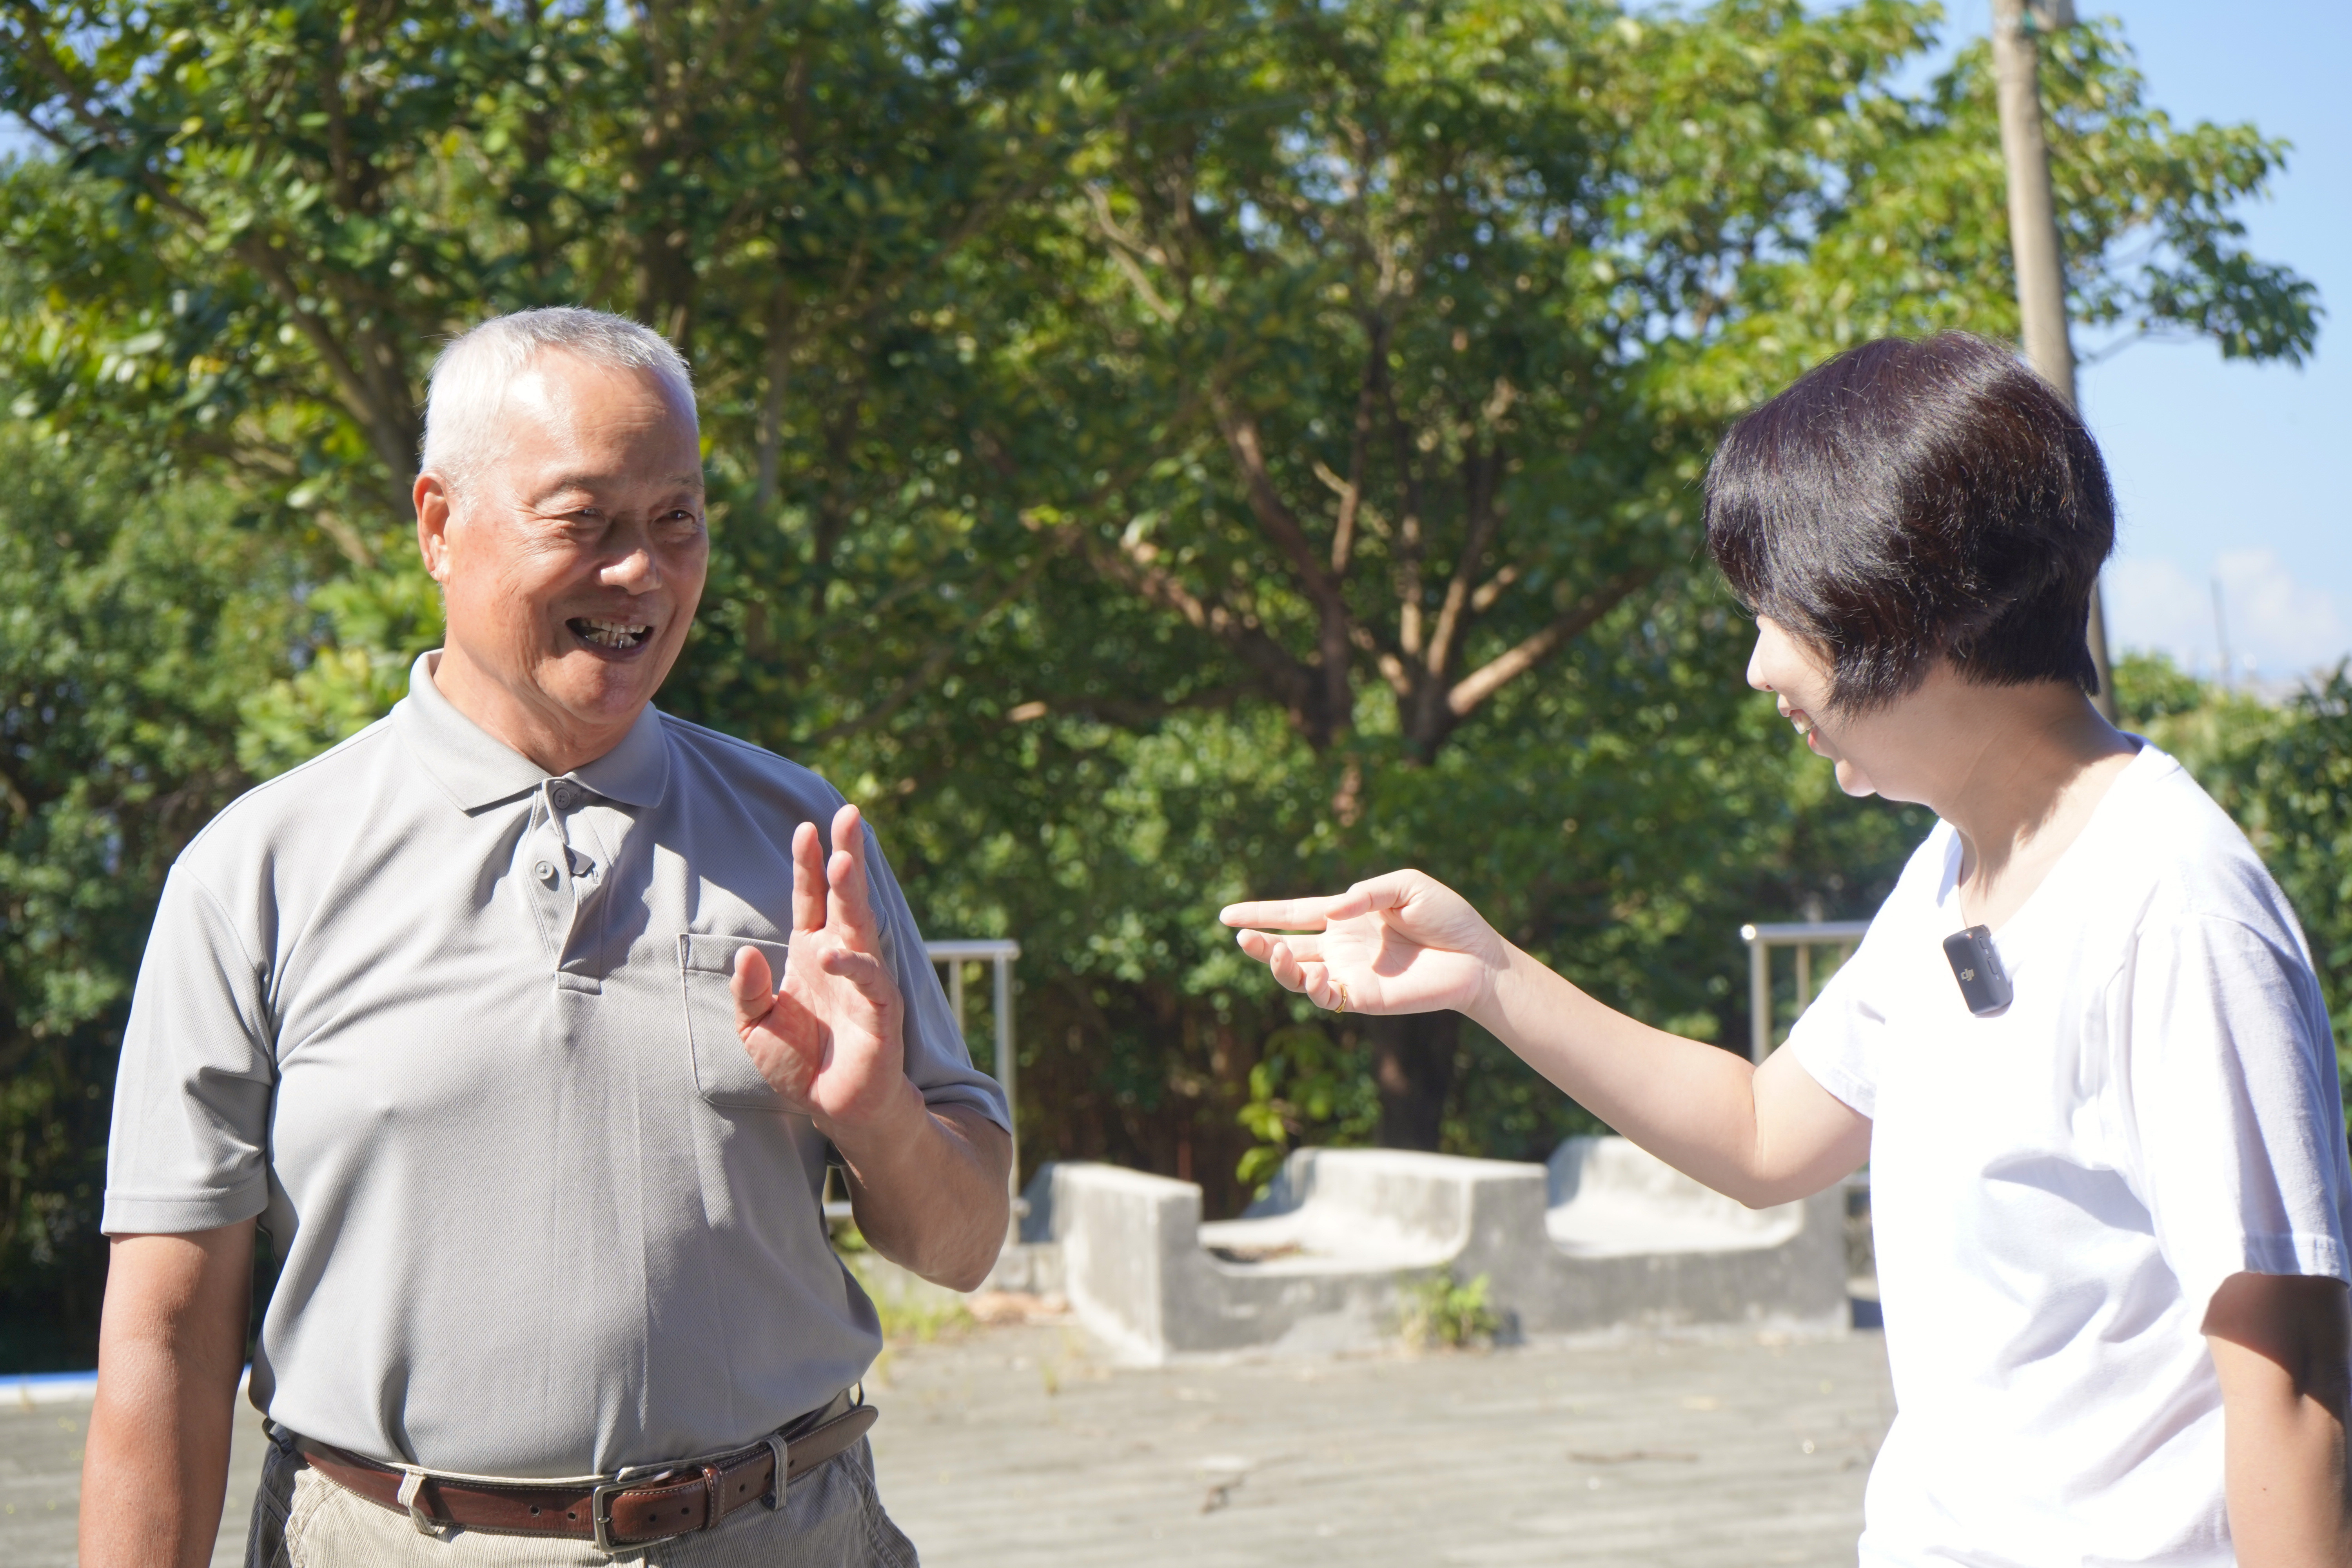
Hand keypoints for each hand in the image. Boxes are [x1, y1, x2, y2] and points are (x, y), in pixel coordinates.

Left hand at [731, 803, 914, 1133]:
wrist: (834, 1108)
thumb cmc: (800, 1062)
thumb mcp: (755, 1025)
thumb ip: (748, 990)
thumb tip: (748, 952)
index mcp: (814, 952)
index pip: (812, 898)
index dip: (809, 864)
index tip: (806, 826)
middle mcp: (843, 958)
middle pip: (846, 897)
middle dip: (847, 854)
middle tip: (849, 814)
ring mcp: (866, 982)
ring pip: (862, 927)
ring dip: (854, 893)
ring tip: (844, 860)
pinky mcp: (881, 1013)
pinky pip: (871, 982)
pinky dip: (854, 966)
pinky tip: (830, 954)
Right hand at [1220, 869, 1509, 1018]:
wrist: (1478, 956)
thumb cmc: (1447, 917)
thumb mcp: (1407, 886)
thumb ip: (1366, 893)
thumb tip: (1329, 911)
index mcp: (1346, 917)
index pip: (1293, 914)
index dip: (1260, 914)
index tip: (1225, 915)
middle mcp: (1341, 947)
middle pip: (1287, 947)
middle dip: (1258, 944)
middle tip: (1239, 938)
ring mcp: (1350, 974)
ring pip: (1299, 976)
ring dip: (1279, 967)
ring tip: (1274, 954)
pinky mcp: (1364, 997)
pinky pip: (1327, 998)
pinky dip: (1314, 988)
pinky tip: (1316, 975)